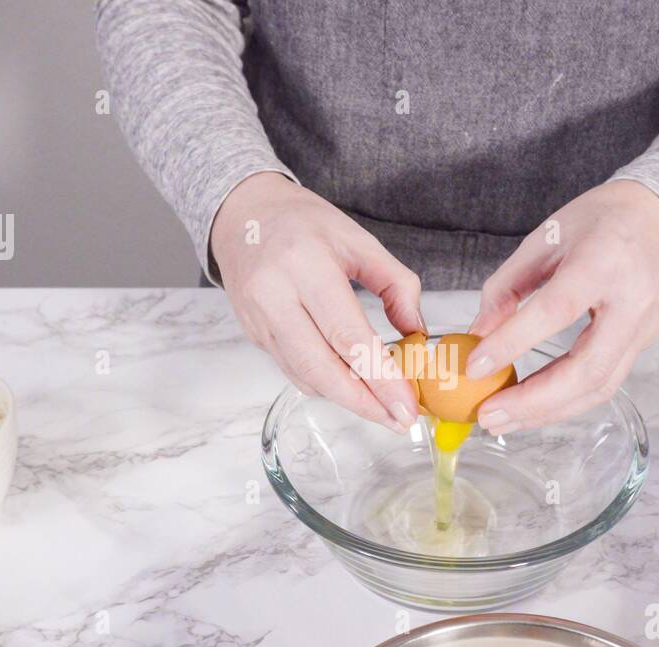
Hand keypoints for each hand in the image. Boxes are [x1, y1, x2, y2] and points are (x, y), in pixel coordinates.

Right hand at [212, 172, 424, 431]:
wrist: (242, 214)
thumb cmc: (303, 222)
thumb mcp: (359, 239)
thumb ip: (396, 285)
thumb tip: (417, 333)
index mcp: (305, 265)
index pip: (347, 336)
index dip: (379, 378)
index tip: (407, 404)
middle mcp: (274, 296)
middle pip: (321, 368)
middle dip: (364, 403)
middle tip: (399, 420)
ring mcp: (258, 319)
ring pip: (305, 376)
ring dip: (346, 400)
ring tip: (383, 410)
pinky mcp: (252, 334)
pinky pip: (292, 370)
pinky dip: (325, 385)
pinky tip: (352, 387)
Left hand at [466, 179, 658, 433]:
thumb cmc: (602, 220)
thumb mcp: (545, 236)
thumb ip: (508, 285)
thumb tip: (478, 334)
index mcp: (604, 261)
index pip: (556, 311)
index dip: (513, 342)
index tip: (475, 367)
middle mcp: (632, 301)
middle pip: (587, 369)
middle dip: (534, 401)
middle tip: (489, 415)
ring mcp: (644, 328)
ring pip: (599, 387)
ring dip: (548, 412)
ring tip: (502, 421)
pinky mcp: (643, 345)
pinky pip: (604, 383)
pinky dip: (566, 402)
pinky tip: (533, 407)